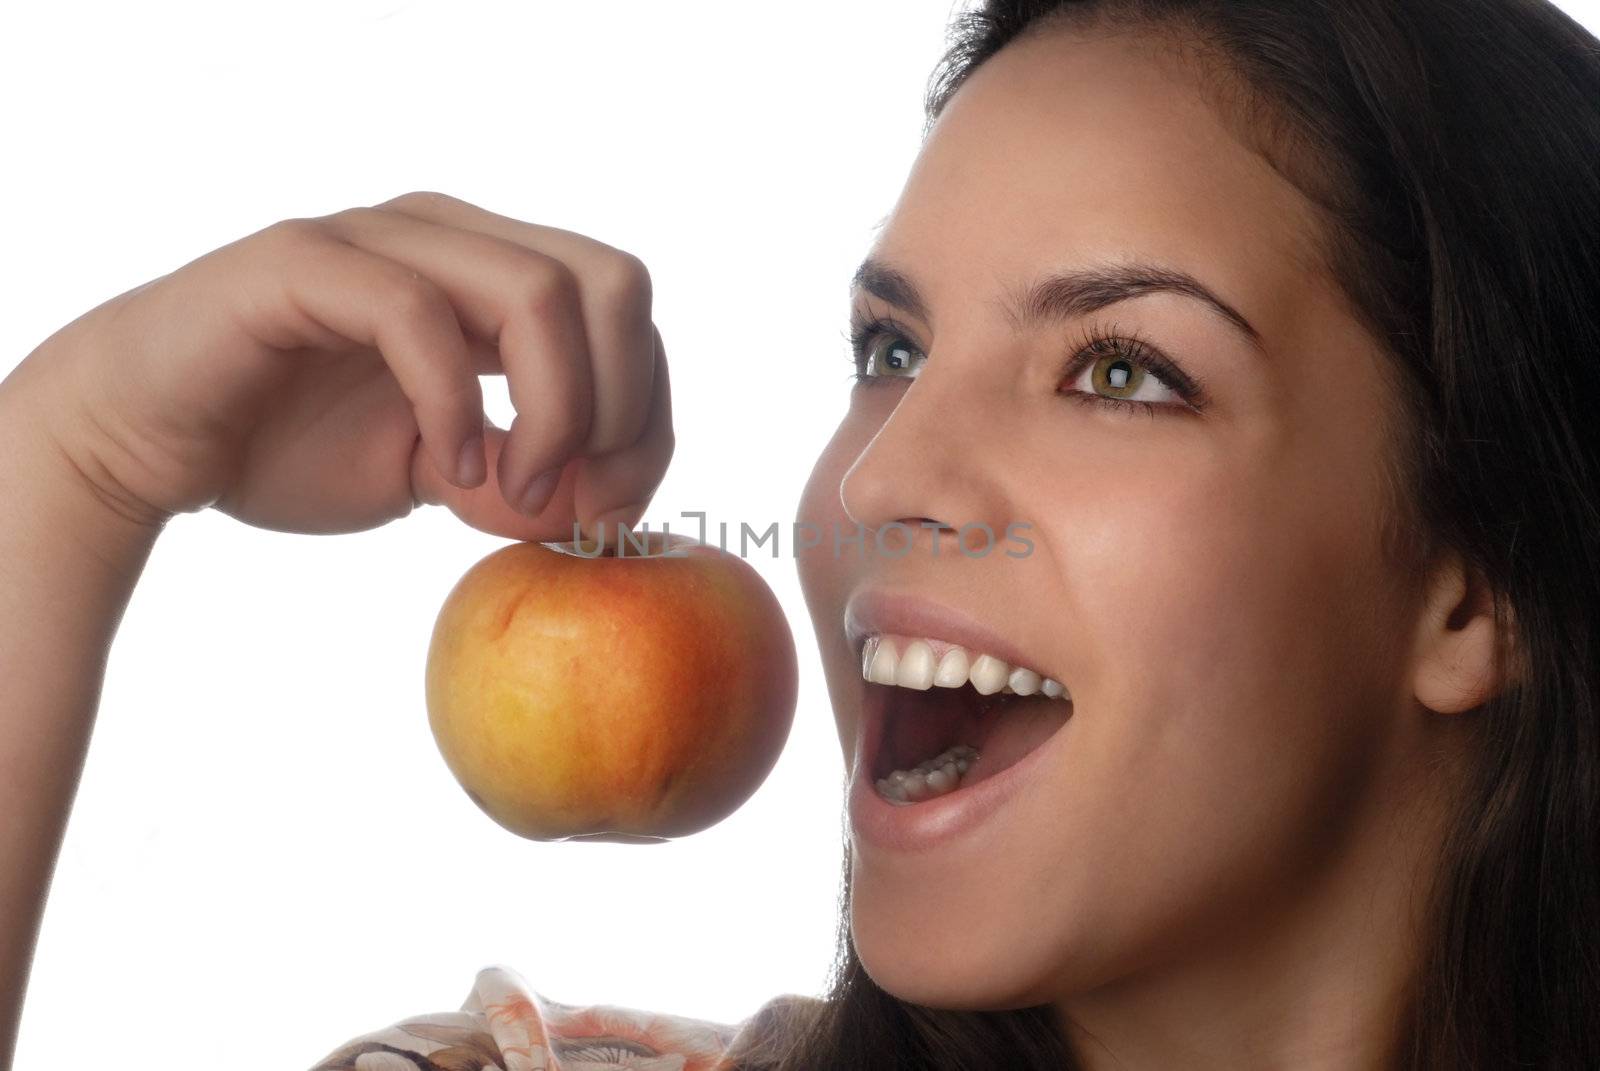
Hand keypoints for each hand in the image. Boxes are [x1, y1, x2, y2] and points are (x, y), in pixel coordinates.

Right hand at [12, 191, 672, 539]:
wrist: (148, 440)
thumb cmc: (290, 445)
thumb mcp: (437, 476)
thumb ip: (520, 476)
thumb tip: (596, 506)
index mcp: (492, 271)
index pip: (627, 309)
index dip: (646, 413)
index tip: (609, 508)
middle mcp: (450, 237)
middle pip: (612, 282)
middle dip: (624, 405)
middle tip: (578, 500)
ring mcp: (379, 241)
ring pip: (537, 290)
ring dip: (555, 409)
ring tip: (508, 491)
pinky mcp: (305, 266)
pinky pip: (417, 314)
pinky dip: (454, 402)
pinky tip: (444, 467)